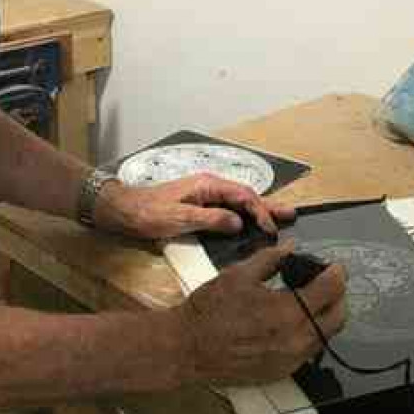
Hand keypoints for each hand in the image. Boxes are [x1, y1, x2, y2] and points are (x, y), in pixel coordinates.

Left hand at [93, 173, 295, 241]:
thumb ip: (210, 219)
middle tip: (291, 215)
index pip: (243, 196)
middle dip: (268, 205)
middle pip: (245, 195)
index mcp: (207, 185)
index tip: (270, 229)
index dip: (260, 212)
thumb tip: (238, 222)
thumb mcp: (179, 218)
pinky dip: (243, 214)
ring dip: (258, 209)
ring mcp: (203, 195)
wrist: (122, 211)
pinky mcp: (197, 205)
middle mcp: (209, 186)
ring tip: (279, 217)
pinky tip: (249, 221)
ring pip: (238, 201)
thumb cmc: (148, 213)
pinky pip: (227, 207)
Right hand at [171, 244, 346, 386]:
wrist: (187, 348)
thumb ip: (270, 259)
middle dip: (338, 297)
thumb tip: (290, 248)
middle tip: (327, 283)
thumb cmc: (210, 309)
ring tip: (311, 301)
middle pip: (337, 317)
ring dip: (325, 317)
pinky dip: (310, 335)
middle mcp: (296, 339)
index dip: (336, 274)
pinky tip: (295, 323)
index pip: (330, 290)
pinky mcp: (281, 372)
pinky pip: (308, 352)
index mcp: (288, 311)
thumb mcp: (239, 274)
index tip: (335, 267)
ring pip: (325, 337)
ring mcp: (291, 360)